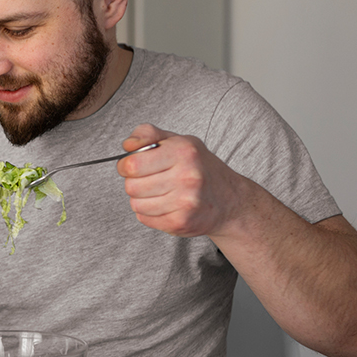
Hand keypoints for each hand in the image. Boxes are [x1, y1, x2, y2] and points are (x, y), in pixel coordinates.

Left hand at [117, 124, 248, 237]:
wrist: (230, 200)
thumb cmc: (200, 168)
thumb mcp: (178, 141)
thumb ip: (148, 134)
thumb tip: (128, 145)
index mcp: (184, 152)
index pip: (132, 164)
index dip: (126, 165)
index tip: (132, 166)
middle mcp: (187, 177)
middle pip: (131, 186)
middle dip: (134, 183)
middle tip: (149, 180)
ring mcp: (185, 202)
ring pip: (136, 204)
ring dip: (142, 199)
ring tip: (159, 193)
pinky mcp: (181, 222)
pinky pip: (145, 219)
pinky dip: (149, 213)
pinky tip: (165, 205)